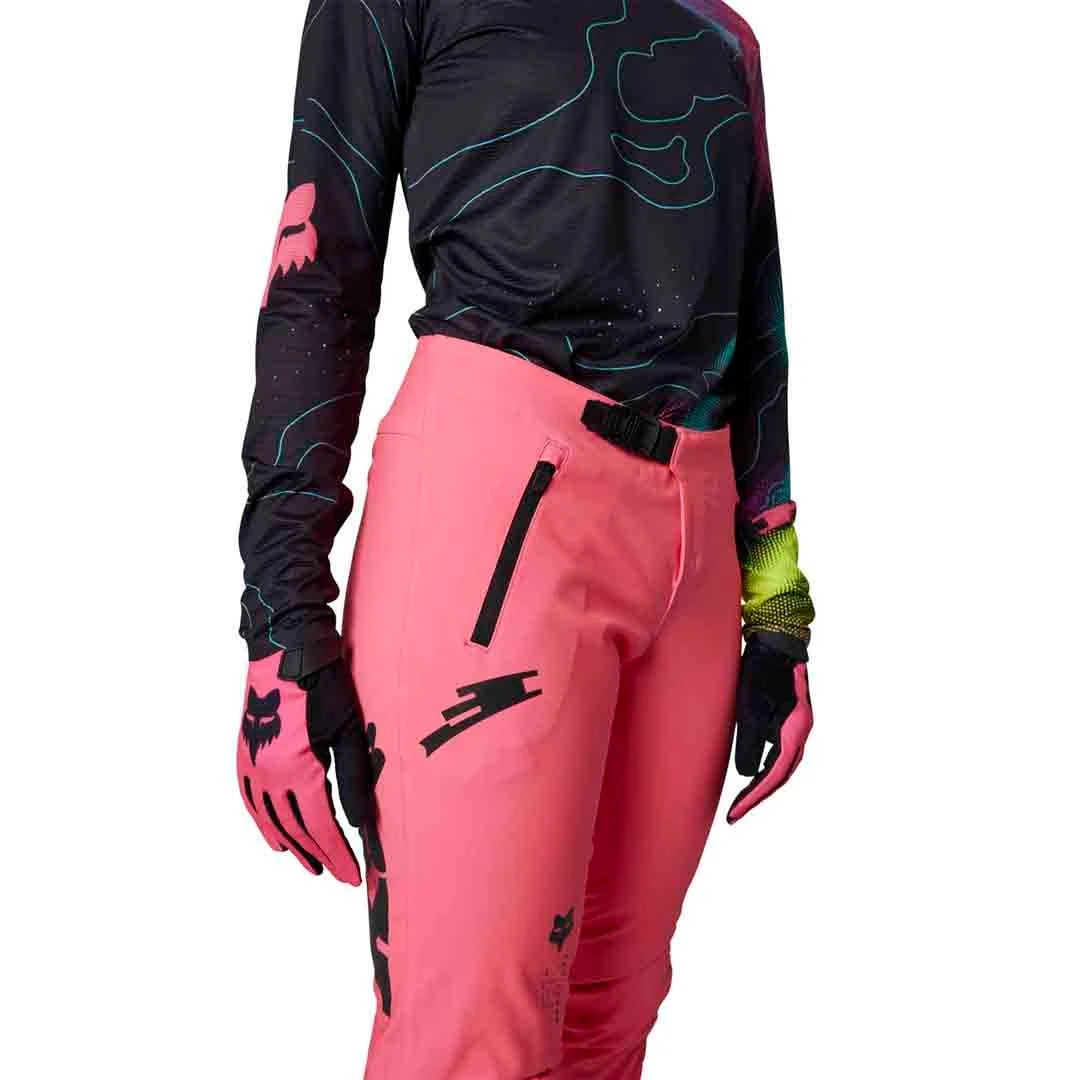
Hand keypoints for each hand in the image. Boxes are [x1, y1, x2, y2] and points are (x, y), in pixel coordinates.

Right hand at [237, 652, 372, 882]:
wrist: (284, 652)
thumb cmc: (324, 688)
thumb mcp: (347, 732)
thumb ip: (354, 779)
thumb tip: (360, 823)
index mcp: (297, 772)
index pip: (321, 826)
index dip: (338, 854)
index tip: (352, 876)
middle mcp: (269, 776)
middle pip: (296, 829)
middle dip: (318, 855)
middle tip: (336, 875)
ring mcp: (252, 767)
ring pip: (271, 821)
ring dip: (291, 845)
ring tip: (309, 864)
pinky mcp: (245, 756)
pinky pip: (252, 802)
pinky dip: (264, 824)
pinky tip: (276, 838)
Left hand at [727, 635, 812, 823]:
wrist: (777, 642)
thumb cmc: (762, 669)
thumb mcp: (749, 703)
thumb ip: (750, 737)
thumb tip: (746, 774)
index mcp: (795, 728)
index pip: (774, 772)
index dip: (754, 796)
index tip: (735, 813)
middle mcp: (800, 731)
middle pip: (780, 774)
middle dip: (757, 796)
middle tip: (734, 814)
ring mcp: (795, 726)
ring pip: (782, 766)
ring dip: (762, 785)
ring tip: (740, 803)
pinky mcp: (787, 721)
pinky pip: (778, 753)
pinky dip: (765, 769)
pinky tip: (750, 777)